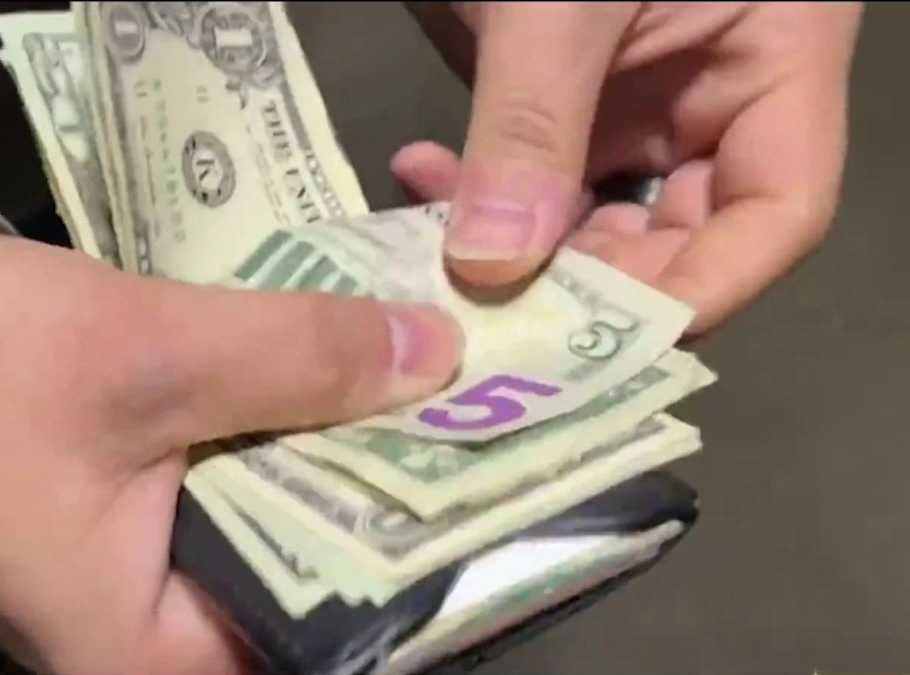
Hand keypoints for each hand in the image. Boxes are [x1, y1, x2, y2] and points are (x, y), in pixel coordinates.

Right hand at [0, 235, 461, 673]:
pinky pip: (247, 487)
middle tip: (480, 411)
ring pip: (286, 522)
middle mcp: (164, 643)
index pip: (337, 629)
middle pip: (319, 574)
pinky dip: (290, 432)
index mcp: (161, 656)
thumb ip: (295, 358)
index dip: (420, 549)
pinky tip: (346, 377)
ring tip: (432, 385)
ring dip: (344, 449)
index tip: (492, 471)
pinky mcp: (144, 522)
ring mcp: (149, 582)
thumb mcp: (146, 358)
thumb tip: (438, 355)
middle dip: (390, 488)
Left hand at [394, 2, 861, 334]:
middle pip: (675, 237)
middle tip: (496, 314)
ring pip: (590, 216)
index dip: (704, 290)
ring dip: (515, 247)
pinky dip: (477, 191)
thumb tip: (492, 266)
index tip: (608, 342)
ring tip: (434, 253)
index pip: (775, 214)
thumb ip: (533, 121)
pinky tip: (418, 180)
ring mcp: (632, 98)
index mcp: (771, 64)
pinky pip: (529, 171)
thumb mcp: (561, 0)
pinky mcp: (560, 92)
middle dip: (585, 283)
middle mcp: (710, 96)